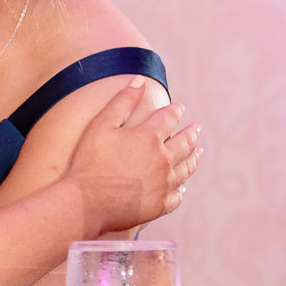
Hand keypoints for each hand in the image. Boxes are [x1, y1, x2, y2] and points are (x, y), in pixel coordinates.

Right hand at [64, 80, 202, 235]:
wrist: (87, 201)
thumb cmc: (89, 161)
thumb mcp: (101, 125)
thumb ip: (122, 101)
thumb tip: (140, 80)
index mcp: (149, 137)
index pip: (169, 118)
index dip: (176, 111)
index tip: (180, 107)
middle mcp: (163, 159)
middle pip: (185, 143)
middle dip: (191, 134)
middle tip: (196, 129)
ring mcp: (164, 184)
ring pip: (187, 168)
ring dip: (194, 158)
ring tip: (198, 152)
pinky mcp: (161, 205)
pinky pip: (178, 196)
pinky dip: (182, 189)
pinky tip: (182, 187)